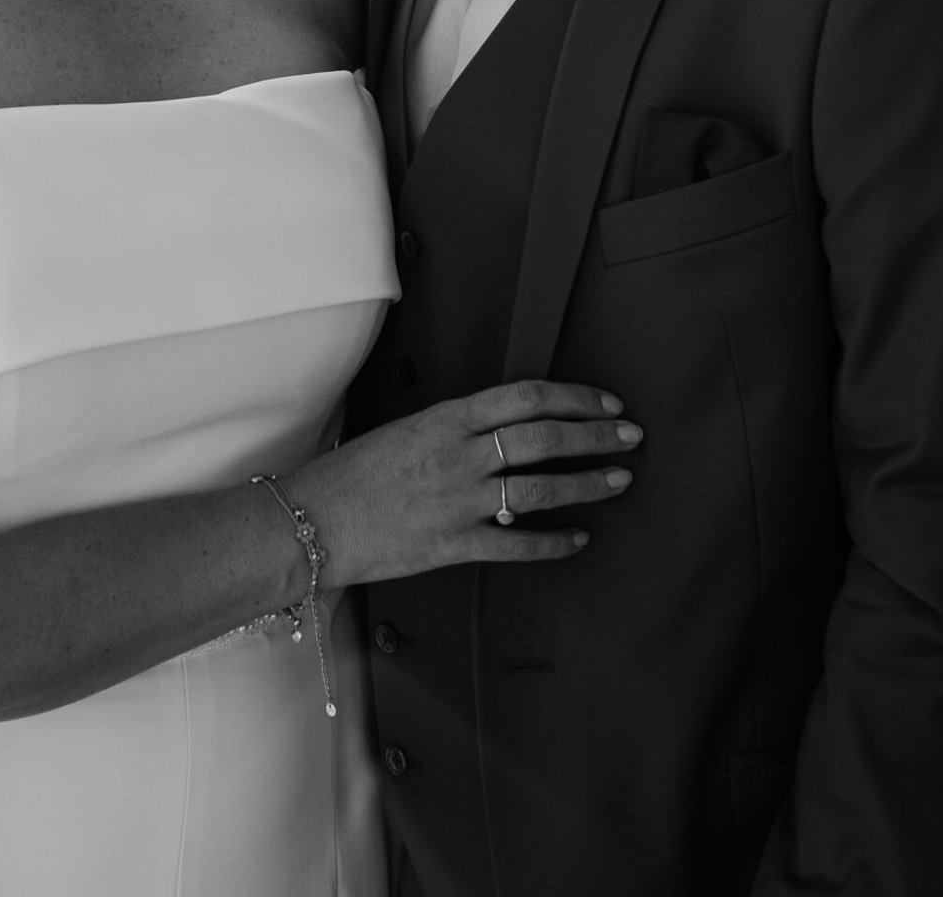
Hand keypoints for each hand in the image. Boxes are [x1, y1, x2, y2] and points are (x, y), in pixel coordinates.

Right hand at [287, 380, 640, 584]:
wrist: (312, 521)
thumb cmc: (351, 473)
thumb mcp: (405, 430)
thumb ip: (454, 429)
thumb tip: (500, 428)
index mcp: (447, 418)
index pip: (526, 397)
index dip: (574, 397)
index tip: (606, 401)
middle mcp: (460, 456)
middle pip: (544, 438)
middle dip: (595, 435)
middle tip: (630, 436)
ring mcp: (460, 502)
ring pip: (540, 488)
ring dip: (586, 484)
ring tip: (618, 480)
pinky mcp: (454, 545)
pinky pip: (517, 544)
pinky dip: (553, 542)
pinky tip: (577, 539)